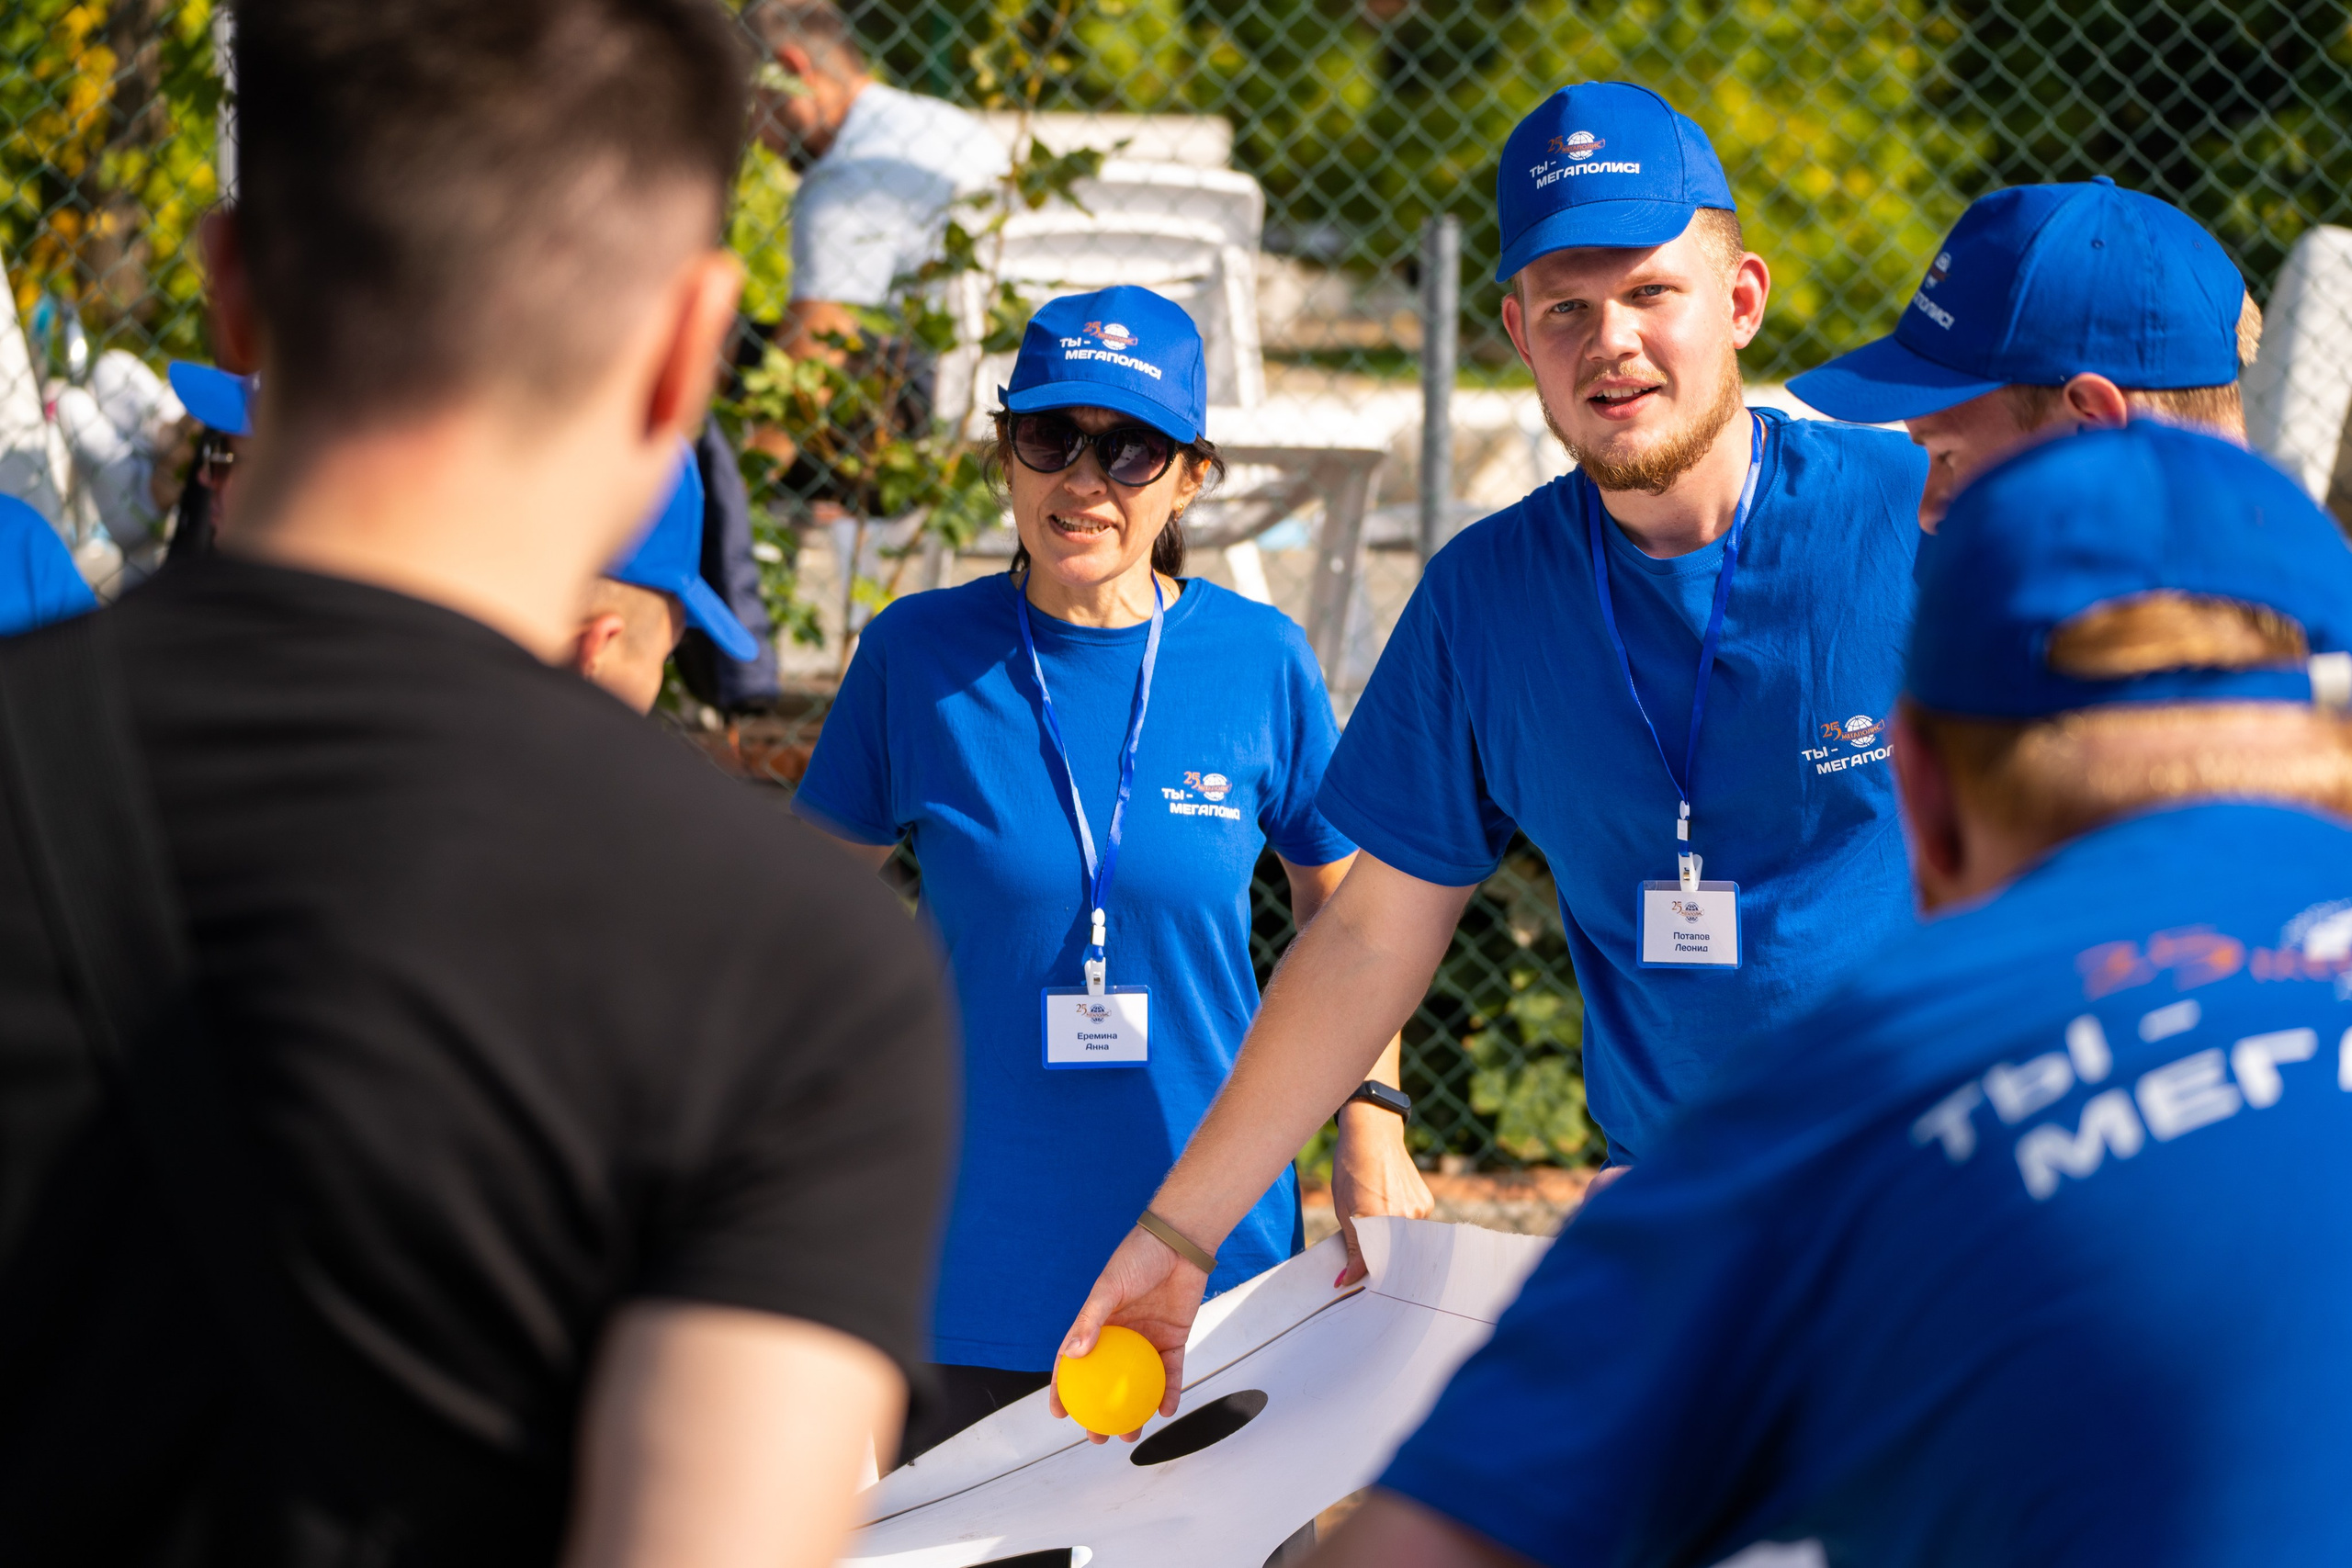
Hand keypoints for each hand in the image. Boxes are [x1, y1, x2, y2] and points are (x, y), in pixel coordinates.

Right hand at [1048, 1225, 1210, 1444]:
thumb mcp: (1110, 1287)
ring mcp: (1147, 1340)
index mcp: (1098, 1324)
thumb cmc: (1138, 1258)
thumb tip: (1071, 1355)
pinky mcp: (1174, 1339)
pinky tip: (1166, 1409)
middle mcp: (1121, 1337)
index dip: (1063, 1389)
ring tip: (1131, 1435)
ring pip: (1138, 1384)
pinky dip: (1169, 1391)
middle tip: (1099, 1437)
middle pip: (1107, 1382)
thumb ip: (1091, 1320)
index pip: (1074, 1362)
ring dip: (1135, 1411)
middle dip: (1101, 1414)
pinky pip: (1171, 1372)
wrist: (1180, 1242)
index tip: (1060, 1415)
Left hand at [1330, 1103, 1433, 1285]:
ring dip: (1390, 1240)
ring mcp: (1420, 1210)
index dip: (1366, 1272)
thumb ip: (1352, 1249)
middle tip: (1365, 1254)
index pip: (1375, 1263)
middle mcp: (1405, 1218)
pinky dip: (1400, 1224)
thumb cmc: (1351, 1170)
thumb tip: (1347, 1281)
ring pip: (1405, 1241)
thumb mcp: (1344, 1210)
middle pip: (1394, 1255)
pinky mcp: (1427, 1203)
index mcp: (1379, 1219)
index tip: (1357, 1280)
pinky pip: (1414, 1226)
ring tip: (1374, 1217)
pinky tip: (1388, 1205)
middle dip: (1380, 1258)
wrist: (1373, 1135)